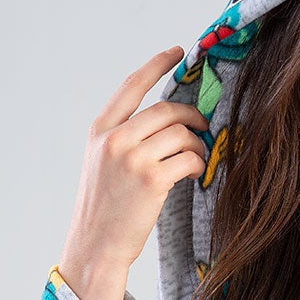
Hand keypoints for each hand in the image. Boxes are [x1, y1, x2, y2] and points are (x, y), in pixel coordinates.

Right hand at [58, 45, 210, 299]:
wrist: (96, 246)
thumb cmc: (104, 210)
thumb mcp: (100, 165)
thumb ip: (123, 139)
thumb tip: (165, 124)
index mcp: (99, 131)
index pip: (131, 87)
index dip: (156, 65)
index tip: (176, 52)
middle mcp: (114, 139)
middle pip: (165, 110)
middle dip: (191, 116)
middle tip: (203, 127)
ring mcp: (132, 158)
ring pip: (180, 133)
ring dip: (197, 145)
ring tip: (197, 158)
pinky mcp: (152, 179)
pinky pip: (188, 158)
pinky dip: (198, 163)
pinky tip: (195, 172)